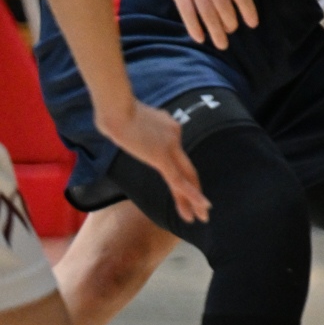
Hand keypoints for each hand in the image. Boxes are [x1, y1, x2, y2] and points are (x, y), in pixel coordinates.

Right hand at [100, 101, 208, 222]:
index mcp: (171, 128)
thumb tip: (129, 130)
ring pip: (186, 177)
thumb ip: (139, 128)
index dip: (184, 174)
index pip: (179, 156)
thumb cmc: (115, 111)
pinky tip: (198, 206)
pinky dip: (189, 194)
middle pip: (188, 169)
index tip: (185, 188)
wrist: (116, 108)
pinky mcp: (162, 156)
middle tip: (205, 210)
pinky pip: (178, 179)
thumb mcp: (132, 119)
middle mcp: (176, 137)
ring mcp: (171, 146)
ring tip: (204, 216)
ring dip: (195, 199)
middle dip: (196, 191)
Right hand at [155, 0, 259, 48]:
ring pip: (205, 11)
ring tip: (222, 42)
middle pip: (223, 4)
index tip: (252, 23)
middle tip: (234, 32)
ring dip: (214, 29)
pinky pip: (185, 10)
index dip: (247, 9)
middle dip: (230, 22)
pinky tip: (200, 37)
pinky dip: (193, 26)